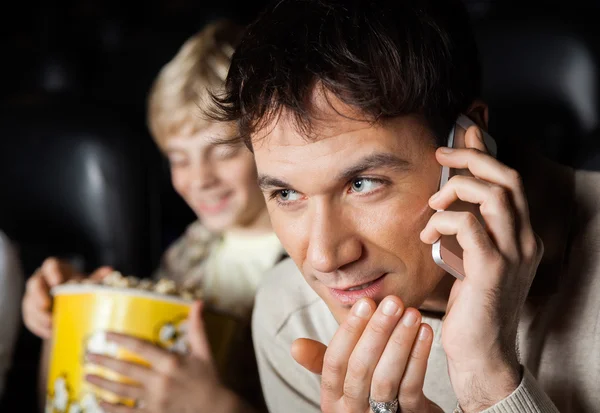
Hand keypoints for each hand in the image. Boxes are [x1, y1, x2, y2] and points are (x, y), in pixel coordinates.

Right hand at [22, 257, 111, 338]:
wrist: (70, 302)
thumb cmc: (78, 288)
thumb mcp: (86, 283)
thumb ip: (96, 277)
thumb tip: (110, 271)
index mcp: (55, 269)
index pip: (50, 265)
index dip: (52, 273)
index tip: (58, 283)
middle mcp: (41, 280)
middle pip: (34, 284)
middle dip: (38, 296)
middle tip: (47, 307)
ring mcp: (33, 296)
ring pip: (30, 304)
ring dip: (39, 315)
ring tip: (52, 325)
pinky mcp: (31, 311)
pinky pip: (30, 319)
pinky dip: (39, 327)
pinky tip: (50, 333)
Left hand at [86, 301, 243, 412]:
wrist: (216, 409)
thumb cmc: (209, 379)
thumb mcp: (204, 352)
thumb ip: (197, 327)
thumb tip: (198, 302)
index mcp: (171, 362)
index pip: (140, 347)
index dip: (121, 340)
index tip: (105, 335)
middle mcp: (160, 381)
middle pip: (125, 369)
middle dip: (104, 362)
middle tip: (88, 355)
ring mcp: (154, 401)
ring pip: (121, 391)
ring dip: (102, 384)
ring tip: (87, 376)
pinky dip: (111, 408)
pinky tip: (100, 402)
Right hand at [292, 296, 441, 412]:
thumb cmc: (369, 392)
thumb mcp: (343, 379)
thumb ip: (323, 360)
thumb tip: (295, 346)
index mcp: (332, 399)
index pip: (334, 362)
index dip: (349, 332)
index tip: (365, 303)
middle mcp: (352, 411)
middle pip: (360, 368)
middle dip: (377, 331)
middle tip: (393, 302)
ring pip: (386, 378)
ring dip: (400, 341)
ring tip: (412, 313)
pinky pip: (411, 387)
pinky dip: (419, 357)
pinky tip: (425, 333)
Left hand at [420, 126, 543, 411]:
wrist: (481, 350)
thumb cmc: (472, 303)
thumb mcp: (470, 257)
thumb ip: (465, 226)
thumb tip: (447, 198)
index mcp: (520, 235)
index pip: (510, 181)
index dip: (486, 153)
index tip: (461, 135)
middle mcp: (524, 241)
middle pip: (506, 179)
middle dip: (471, 159)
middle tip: (441, 155)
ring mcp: (512, 255)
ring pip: (493, 195)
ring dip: (456, 190)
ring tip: (433, 206)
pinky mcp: (492, 270)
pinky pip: (470, 226)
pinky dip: (444, 222)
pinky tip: (429, 236)